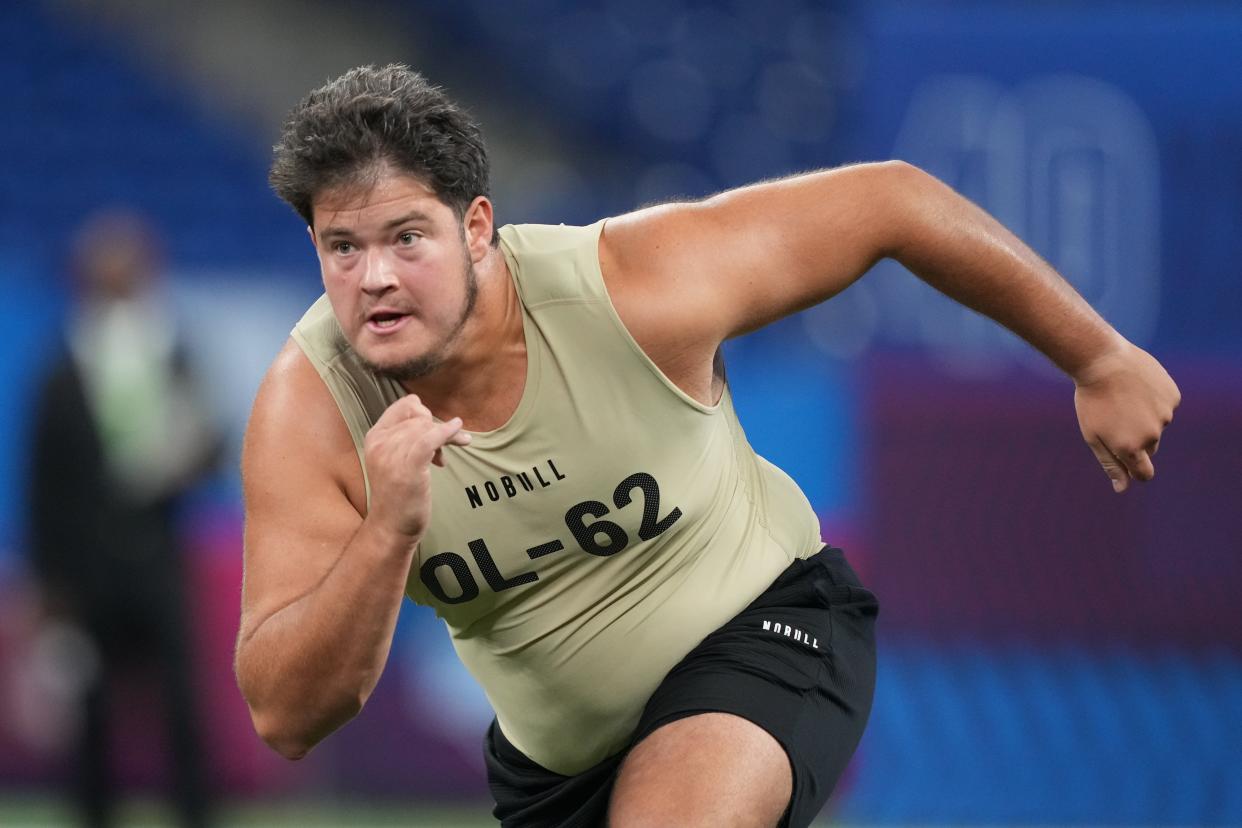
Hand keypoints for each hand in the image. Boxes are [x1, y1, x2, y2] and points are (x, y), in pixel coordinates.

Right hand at [362, 395, 471, 540]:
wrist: (390, 527)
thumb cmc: (398, 495)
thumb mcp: (396, 459)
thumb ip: (407, 438)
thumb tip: (432, 418)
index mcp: (374, 437)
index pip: (403, 406)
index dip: (423, 412)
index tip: (431, 430)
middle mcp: (380, 442)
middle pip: (419, 417)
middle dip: (437, 427)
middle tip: (446, 449)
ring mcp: (392, 454)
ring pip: (427, 428)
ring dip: (447, 436)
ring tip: (447, 455)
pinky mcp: (408, 467)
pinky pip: (431, 438)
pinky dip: (448, 433)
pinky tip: (459, 435)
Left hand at [1072, 341, 1179, 492]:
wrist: (1103, 360)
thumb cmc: (1092, 400)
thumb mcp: (1093, 435)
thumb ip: (1110, 464)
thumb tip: (1122, 489)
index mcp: (1130, 448)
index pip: (1144, 473)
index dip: (1137, 471)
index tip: (1130, 464)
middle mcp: (1151, 435)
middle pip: (1149, 448)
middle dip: (1135, 439)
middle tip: (1115, 417)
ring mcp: (1165, 415)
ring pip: (1158, 424)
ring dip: (1144, 417)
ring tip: (1124, 398)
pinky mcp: (1173, 396)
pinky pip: (1165, 405)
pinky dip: (1154, 399)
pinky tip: (1137, 387)